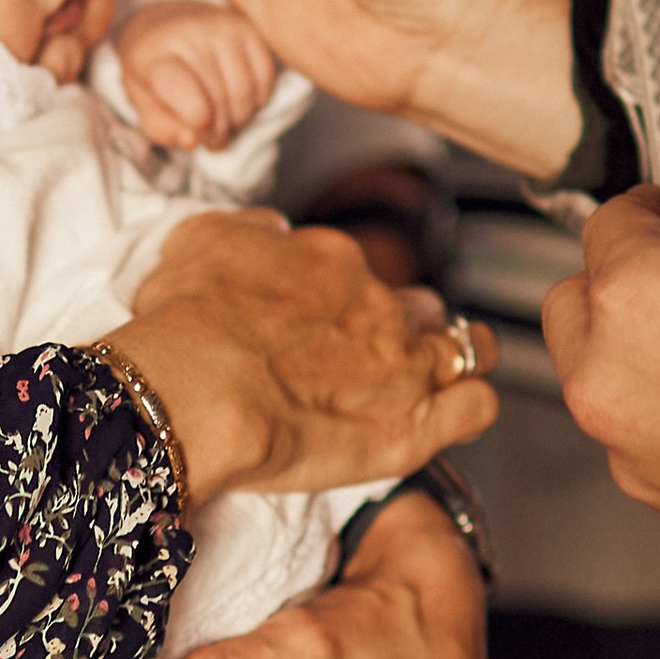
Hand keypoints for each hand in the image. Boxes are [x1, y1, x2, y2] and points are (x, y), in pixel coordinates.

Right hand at [102, 207, 496, 503]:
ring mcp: (404, 365)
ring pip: (466, 348)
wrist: (192, 390)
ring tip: (428, 385)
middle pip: (419, 309)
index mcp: (332, 262)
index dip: (346, 305)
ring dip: (452, 362)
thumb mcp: (199, 242)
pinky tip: (445, 416)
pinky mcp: (415, 427)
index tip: (319, 329)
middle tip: (369, 361)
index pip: (362, 277)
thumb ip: (249, 230)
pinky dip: (468, 407)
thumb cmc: (182, 324)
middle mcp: (378, 305)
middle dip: (405, 329)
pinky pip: (477, 406)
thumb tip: (274, 231)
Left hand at [114, 0, 275, 149]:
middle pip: (219, 99)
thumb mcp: (144, 103)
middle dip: (219, 131)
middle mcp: (189, 33)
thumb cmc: (153, 71)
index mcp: (153, 53)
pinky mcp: (248, 27)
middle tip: (211, 138)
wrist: (166, 23)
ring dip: (239, 120)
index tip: (197, 133)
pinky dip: (256, 100)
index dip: (196, 122)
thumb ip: (163, 128)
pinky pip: (265, 77)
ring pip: (245, 92)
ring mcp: (222, 27)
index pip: (184, 91)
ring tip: (224, 123)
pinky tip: (239, 101)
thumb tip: (192, 140)